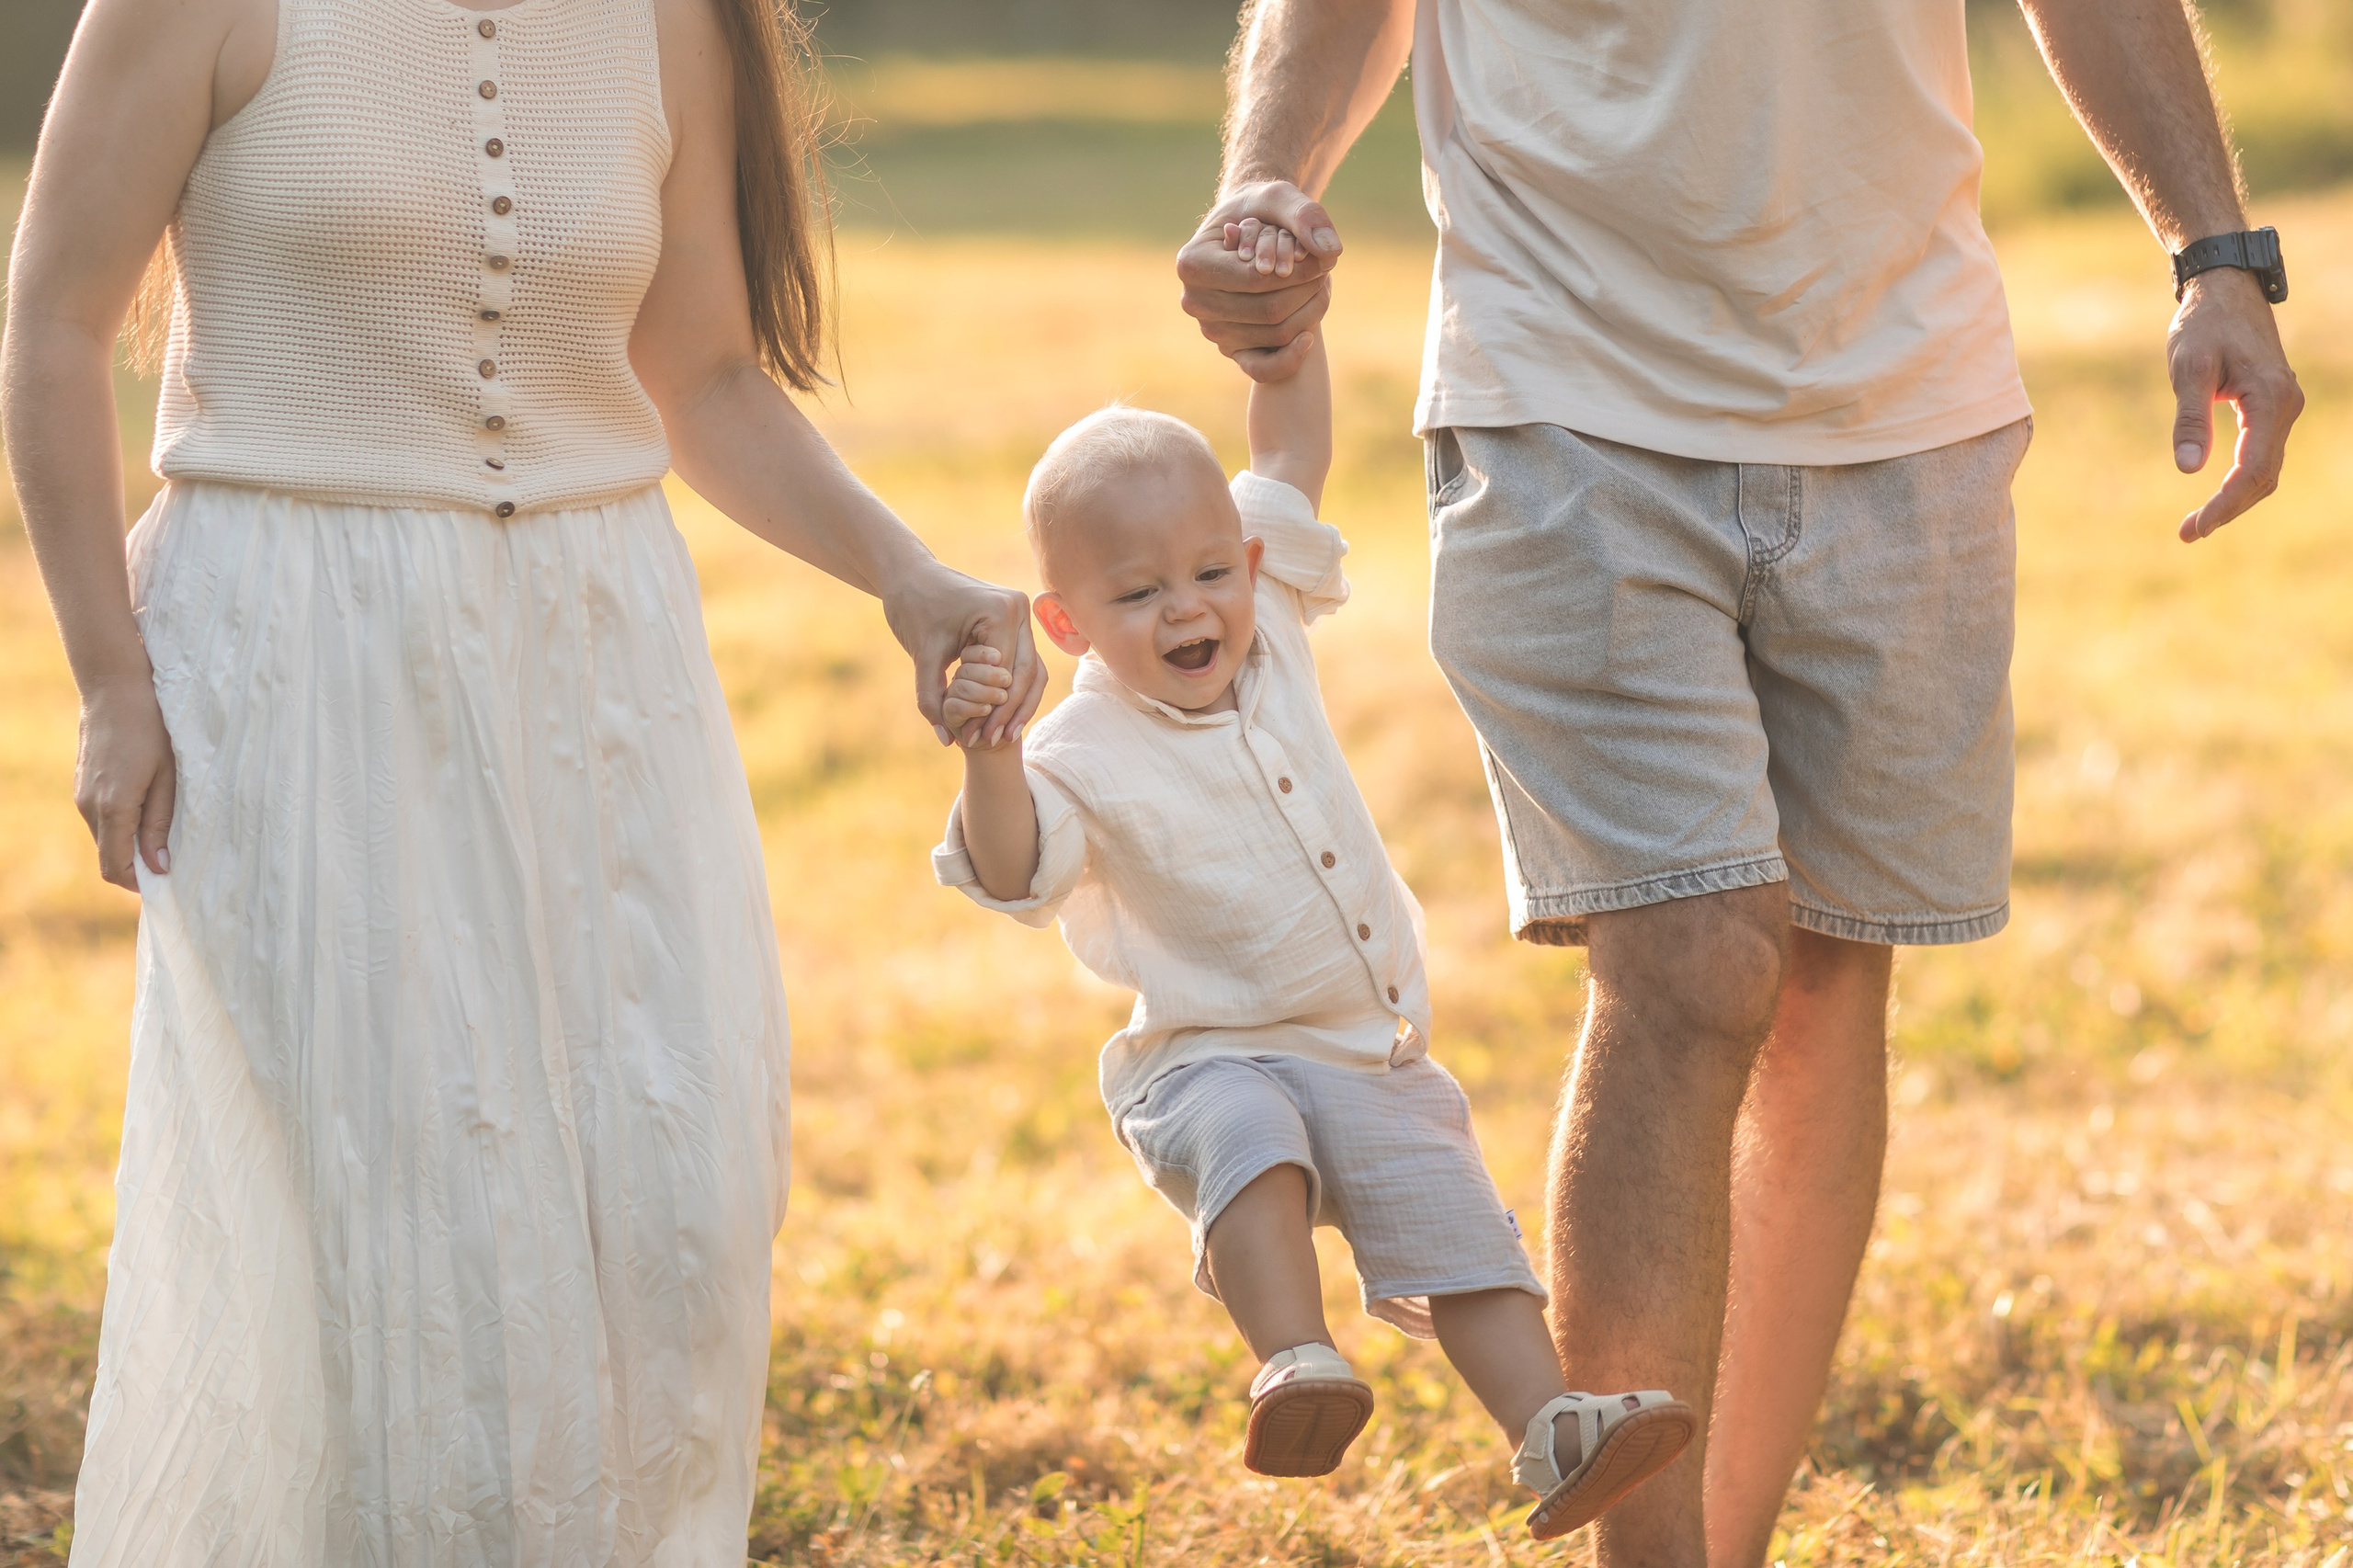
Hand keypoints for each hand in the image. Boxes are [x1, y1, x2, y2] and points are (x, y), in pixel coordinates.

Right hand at [75, 677, 175, 890]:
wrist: (115, 689)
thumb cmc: (152, 729)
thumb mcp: (168, 778)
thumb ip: (160, 823)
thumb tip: (158, 866)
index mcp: (114, 808)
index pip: (115, 867)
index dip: (138, 883)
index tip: (165, 884)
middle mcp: (89, 807)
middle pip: (108, 857)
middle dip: (136, 867)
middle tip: (171, 862)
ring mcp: (81, 796)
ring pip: (104, 838)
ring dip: (128, 845)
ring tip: (164, 835)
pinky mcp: (82, 786)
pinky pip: (100, 819)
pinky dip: (120, 826)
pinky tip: (146, 811)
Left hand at [882, 562, 1043, 746]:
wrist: (910, 575)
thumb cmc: (913, 607)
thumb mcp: (923, 655)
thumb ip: (932, 698)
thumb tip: (946, 740)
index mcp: (1000, 612)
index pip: (1006, 674)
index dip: (993, 711)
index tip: (978, 739)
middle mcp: (1018, 609)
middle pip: (1026, 673)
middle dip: (1009, 712)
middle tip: (991, 742)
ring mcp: (1020, 614)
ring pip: (1031, 670)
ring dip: (1017, 704)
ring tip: (1001, 736)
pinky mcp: (1014, 621)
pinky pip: (1022, 661)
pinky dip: (1012, 689)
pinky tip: (1001, 716)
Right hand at [1178, 181, 1342, 381]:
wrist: (1249, 231)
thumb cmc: (1260, 211)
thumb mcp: (1279, 197)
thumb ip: (1304, 215)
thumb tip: (1330, 253)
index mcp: (1192, 264)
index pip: (1256, 279)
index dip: (1300, 271)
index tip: (1326, 258)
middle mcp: (1194, 302)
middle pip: (1269, 311)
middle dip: (1307, 291)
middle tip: (1328, 271)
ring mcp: (1211, 329)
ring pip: (1275, 335)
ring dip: (1310, 312)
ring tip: (1323, 286)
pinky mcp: (1230, 349)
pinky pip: (1262, 369)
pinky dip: (1291, 358)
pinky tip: (1310, 336)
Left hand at [2168, 266, 2303, 541]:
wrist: (2226, 290)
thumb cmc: (2203, 325)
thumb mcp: (2188, 369)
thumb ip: (2190, 419)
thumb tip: (2189, 469)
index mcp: (2270, 400)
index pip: (2251, 470)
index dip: (2224, 505)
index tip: (2194, 529)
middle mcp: (2286, 406)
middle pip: (2262, 477)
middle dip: (2228, 509)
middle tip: (2188, 534)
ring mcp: (2283, 406)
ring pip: (2266, 469)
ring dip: (2235, 498)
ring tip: (2198, 523)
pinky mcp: (2272, 405)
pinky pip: (2263, 453)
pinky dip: (2242, 479)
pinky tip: (2216, 495)